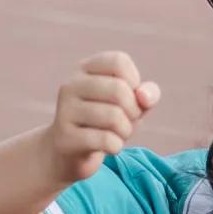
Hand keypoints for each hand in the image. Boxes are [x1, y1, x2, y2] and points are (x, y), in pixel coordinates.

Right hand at [47, 52, 157, 182]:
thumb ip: (147, 94)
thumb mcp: (132, 103)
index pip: (119, 61)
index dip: (134, 81)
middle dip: (134, 110)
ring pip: (114, 117)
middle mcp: (70, 85)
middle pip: (119, 90)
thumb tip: (144, 97)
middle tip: (127, 120)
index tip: (129, 95)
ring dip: (126, 131)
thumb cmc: (107, 121)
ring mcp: (64, 110)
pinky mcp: (65, 137)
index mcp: (85, 69)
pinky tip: (108, 147)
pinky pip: (106, 140)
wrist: (71, 152)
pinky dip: (116, 146)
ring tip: (117, 134)